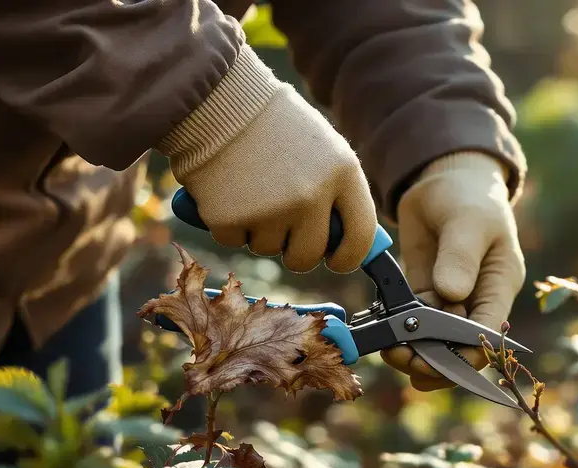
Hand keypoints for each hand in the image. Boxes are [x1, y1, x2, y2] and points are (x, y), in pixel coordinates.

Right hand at [157, 50, 376, 272]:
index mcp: (342, 173)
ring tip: (251, 189)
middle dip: (296, 252)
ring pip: (268, 248)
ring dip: (258, 230)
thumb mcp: (323, 147)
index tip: (337, 260)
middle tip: (284, 233)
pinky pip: (233, 240)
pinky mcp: (230, 219)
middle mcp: (311, 196)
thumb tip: (347, 241)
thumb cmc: (274, 123)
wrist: (216, 97)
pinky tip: (227, 189)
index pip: (360, 236)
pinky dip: (228, 223)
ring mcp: (271, 210)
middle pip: (309, 255)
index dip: (348, 257)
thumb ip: (338, 190)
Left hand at [381, 152, 525, 390]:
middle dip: (433, 360)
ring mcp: (450, 299)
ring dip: (413, 352)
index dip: (465, 354)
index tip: (434, 361)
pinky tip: (382, 335)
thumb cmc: (467, 196)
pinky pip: (412, 323)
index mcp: (500, 286)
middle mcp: (477, 299)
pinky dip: (398, 333)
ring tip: (389, 350)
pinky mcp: (425, 293)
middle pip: (461, 347)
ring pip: (434, 341)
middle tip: (402, 357)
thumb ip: (460, 255)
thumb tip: (452, 293)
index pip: (489, 333)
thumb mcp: (468, 221)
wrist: (443, 179)